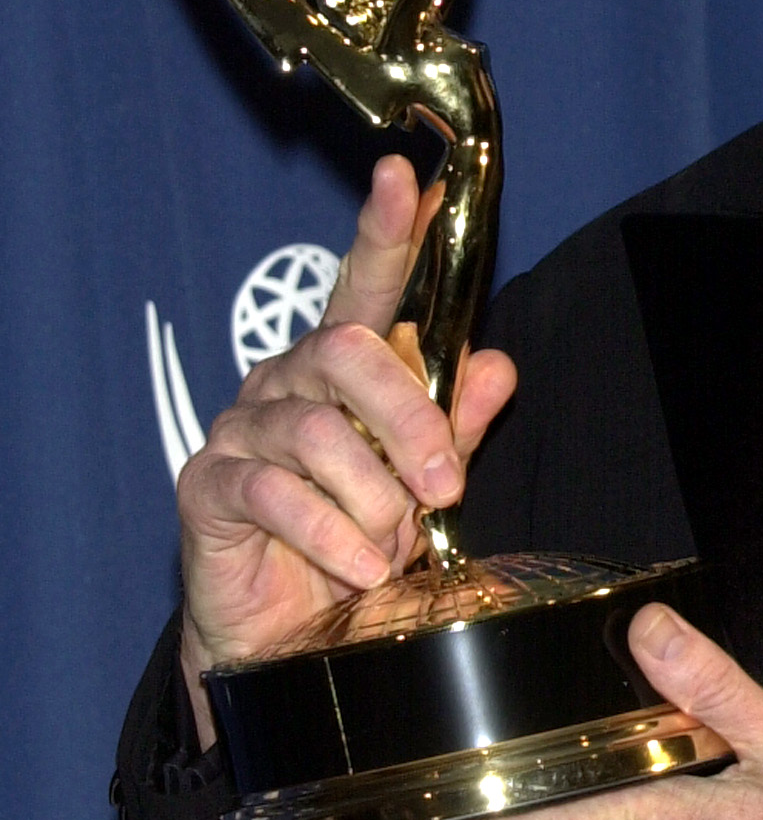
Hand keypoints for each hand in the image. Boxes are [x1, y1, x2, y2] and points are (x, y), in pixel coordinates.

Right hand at [177, 155, 516, 738]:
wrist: (295, 639)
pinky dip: (332, 534)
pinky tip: (356, 566)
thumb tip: (496, 364)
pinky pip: (278, 494)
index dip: (384, 232)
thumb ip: (456, 423)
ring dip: (373, 496)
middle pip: (347, 353)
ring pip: (318, 429)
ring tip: (390, 545)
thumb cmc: (357, 546)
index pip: (364, 287)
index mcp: (341, 371)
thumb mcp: (424, 486)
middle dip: (409, 418)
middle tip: (444, 485)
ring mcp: (242, 431)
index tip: (404, 180)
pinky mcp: (210, 488)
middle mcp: (285, 384)